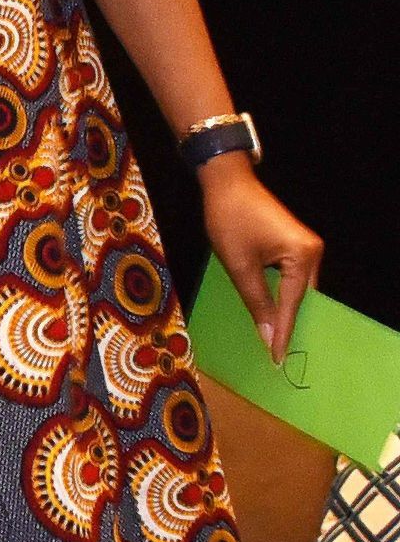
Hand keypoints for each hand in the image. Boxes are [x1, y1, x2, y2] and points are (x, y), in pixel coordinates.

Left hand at [199, 159, 322, 363]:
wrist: (227, 182)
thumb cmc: (230, 219)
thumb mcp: (239, 266)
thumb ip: (256, 302)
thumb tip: (267, 335)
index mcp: (303, 256)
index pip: (292, 305)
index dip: (283, 333)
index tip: (277, 359)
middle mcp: (313, 252)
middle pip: (302, 299)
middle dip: (289, 325)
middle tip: (278, 356)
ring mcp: (306, 248)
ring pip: (297, 290)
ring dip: (285, 311)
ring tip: (274, 340)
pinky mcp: (295, 246)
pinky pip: (291, 279)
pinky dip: (281, 296)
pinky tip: (271, 313)